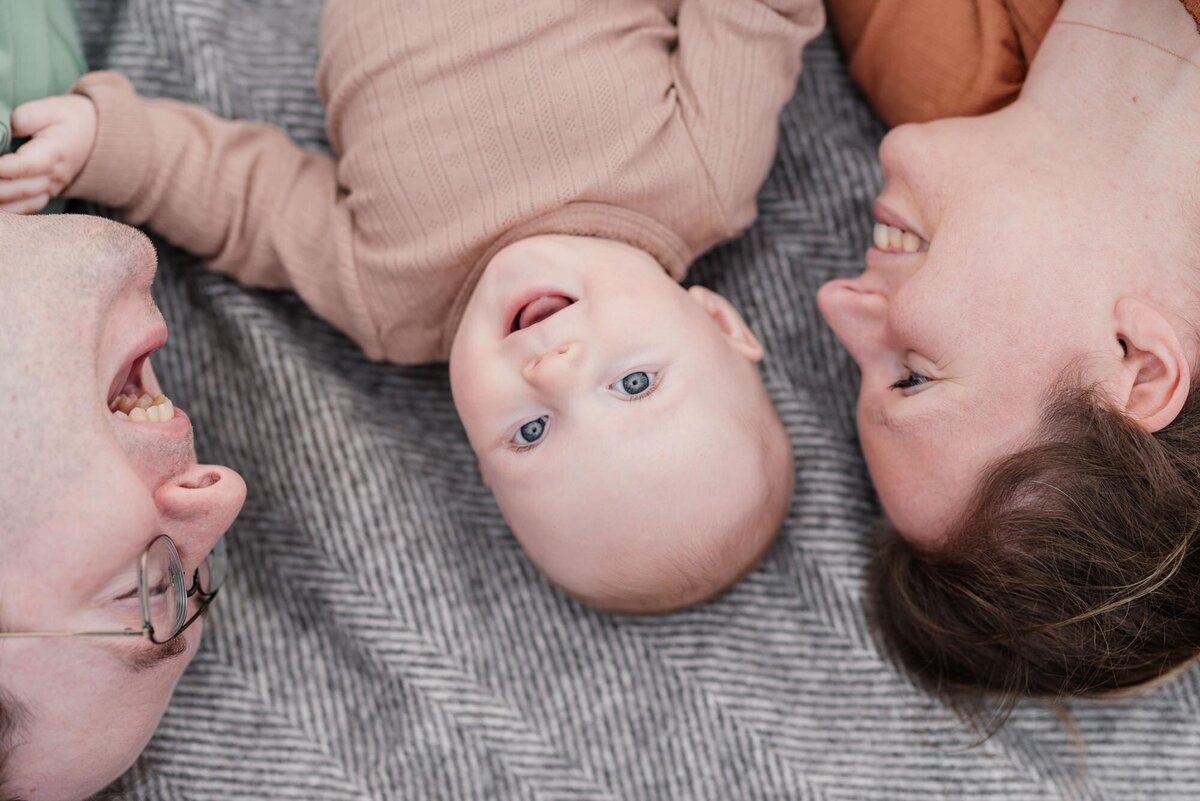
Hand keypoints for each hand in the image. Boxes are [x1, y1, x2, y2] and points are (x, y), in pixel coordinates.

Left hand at [0, 95, 96, 212]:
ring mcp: (50, 189)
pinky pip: (25, 209)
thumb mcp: (53, 109)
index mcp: (55, 153)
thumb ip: (27, 117)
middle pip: (18, 188)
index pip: (25, 165)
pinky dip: (8, 212)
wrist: (98, 140)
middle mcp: (53, 176)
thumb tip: (9, 127)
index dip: (2, 169)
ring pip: (20, 204)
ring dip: (0, 204)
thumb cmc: (72, 121)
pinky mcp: (45, 195)